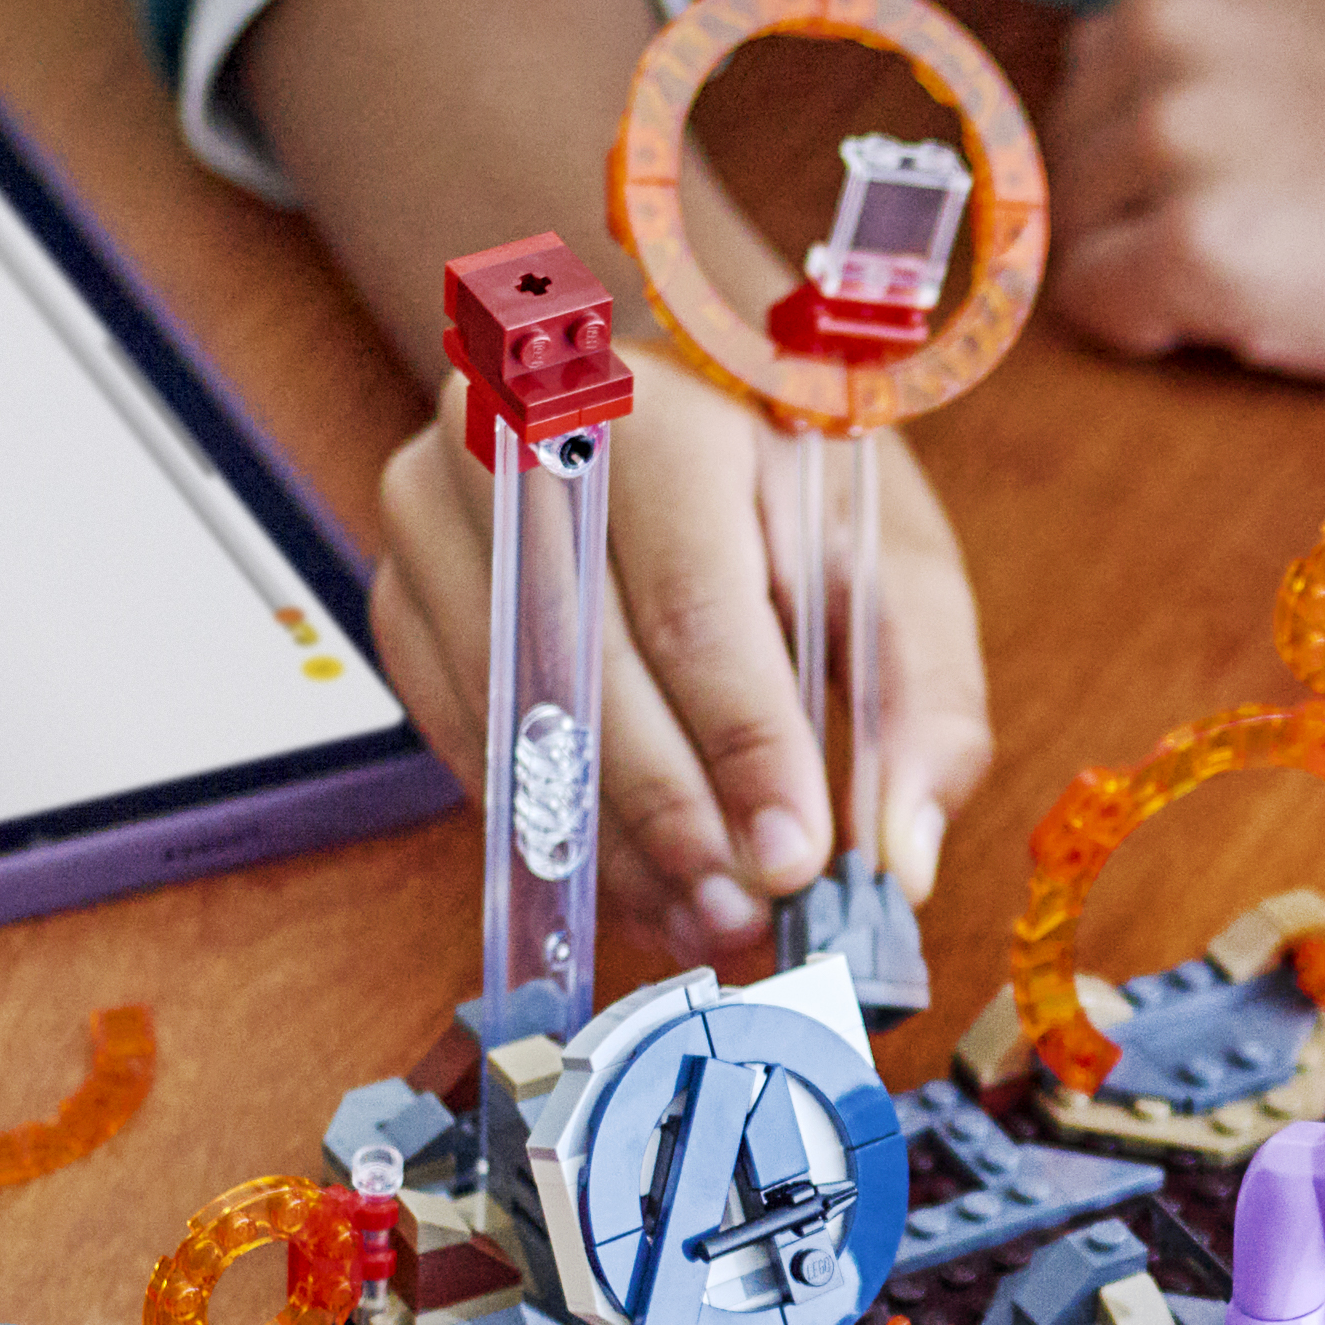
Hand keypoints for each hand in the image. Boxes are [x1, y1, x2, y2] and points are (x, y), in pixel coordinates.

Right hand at [365, 397, 987, 970]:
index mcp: (655, 412)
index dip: (743, 745)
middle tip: (747, 915)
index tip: (795, 858)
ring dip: (615, 844)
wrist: (676, 409)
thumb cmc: (794, 481)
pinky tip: (638, 879)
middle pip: (591, 671)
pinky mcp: (403, 594)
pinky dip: (556, 823)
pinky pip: (471, 737)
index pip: (693, 606)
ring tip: (704, 915)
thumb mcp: (891, 562)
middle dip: (678, 817)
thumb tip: (900, 857)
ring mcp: (435, 520)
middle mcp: (514, 446)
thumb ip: (922, 701)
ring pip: (520, 717)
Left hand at [1045, 0, 1324, 377]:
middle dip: (1155, 199)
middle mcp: (1168, 14)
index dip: (1179, 137)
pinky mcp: (1192, 245)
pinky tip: (1263, 313)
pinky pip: (1095, 308)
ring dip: (1161, 262)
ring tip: (1297, 259)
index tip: (1287, 160)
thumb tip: (1094, 72)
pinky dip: (1157, 328)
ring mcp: (1176, 129)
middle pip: (1079, 139)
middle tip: (1299, 225)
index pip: (1104, 61)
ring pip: (1079, 224)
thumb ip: (1221, 26)